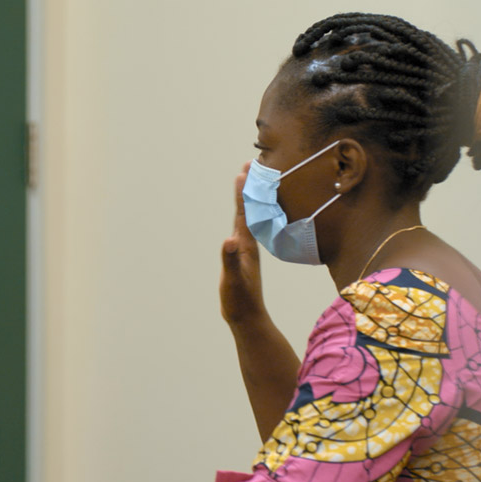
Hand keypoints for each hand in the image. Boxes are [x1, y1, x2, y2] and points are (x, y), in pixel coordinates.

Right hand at [219, 162, 266, 325]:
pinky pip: (246, 228)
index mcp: (247, 245)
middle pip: (251, 209)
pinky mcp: (244, 256)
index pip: (246, 213)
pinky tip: (246, 215)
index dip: (244, 192)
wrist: (248, 317)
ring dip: (250, 199)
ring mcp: (248, 249)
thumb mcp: (233, 280)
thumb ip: (230, 260)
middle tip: (251, 164)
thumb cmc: (240, 300)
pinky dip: (246, 215)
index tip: (245, 170)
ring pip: (250, 217)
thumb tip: (228, 240)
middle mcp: (250, 243)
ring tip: (250, 182)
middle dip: (250, 187)